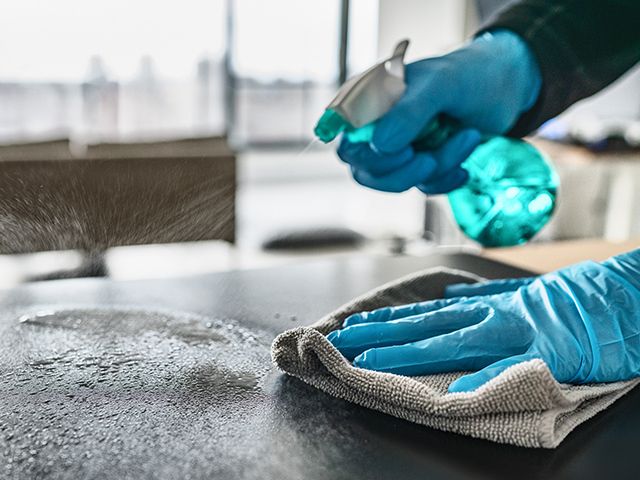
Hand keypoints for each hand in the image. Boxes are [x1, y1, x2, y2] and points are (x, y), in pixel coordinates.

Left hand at [327, 251, 639, 392]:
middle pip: (428, 325)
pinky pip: (510, 367)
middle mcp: (494, 314)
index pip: (429, 313)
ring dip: (410, 351)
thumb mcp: (526, 294)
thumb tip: (454, 298)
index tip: (359, 326)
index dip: (392, 320)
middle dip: (385, 334)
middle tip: (346, 341)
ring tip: (373, 359)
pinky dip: (482, 378)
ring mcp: (518, 330)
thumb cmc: (579, 297)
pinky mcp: (548, 350)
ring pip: (452, 341)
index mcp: (490, 305)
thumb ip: (491, 301)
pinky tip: (455, 391)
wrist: (627, 293)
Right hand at [337, 29, 541, 192]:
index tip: (405, 150)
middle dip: (401, 172)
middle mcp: (377, 127)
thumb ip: (408, 113)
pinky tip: (465, 165)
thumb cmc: (469, 75)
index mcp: (369, 101)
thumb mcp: (440, 86)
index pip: (346, 140)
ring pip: (396, 182)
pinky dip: (446, 180)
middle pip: (364, 170)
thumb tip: (379, 146)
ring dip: (435, 169)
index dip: (367, 155)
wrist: (507, 87)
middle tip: (431, 160)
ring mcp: (399, 149)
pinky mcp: (421, 165)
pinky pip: (423, 186)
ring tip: (467, 138)